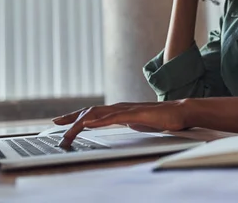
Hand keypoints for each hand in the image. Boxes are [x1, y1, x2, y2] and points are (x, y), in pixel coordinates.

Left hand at [52, 101, 187, 147]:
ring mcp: (127, 109)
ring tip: (68, 131)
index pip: (94, 112)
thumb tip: (125, 123)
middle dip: (72, 118)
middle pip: (91, 111)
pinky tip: (89, 124)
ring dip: (81, 122)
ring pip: (99, 114)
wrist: (181, 112)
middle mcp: (121, 107)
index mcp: (121, 110)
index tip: (63, 122)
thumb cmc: (164, 118)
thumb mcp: (141, 122)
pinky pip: (114, 117)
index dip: (77, 116)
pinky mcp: (135, 113)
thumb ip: (131, 121)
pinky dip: (99, 120)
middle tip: (56, 124)